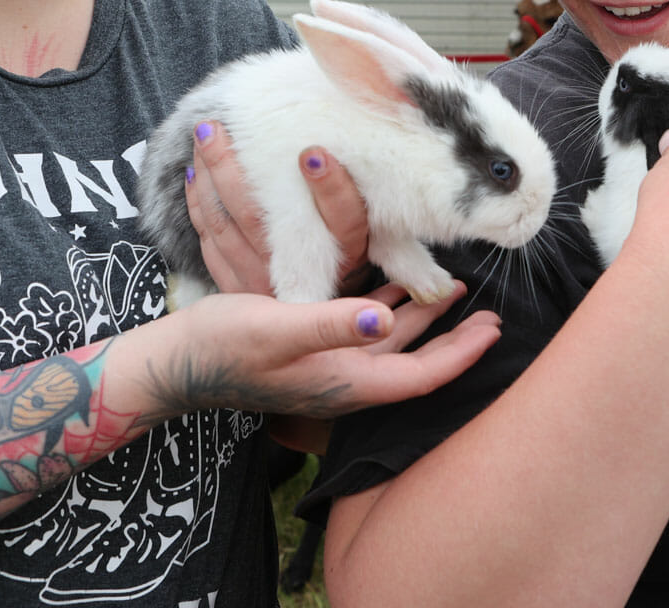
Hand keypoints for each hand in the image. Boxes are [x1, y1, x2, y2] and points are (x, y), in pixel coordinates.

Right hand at [145, 281, 501, 420]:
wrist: (173, 361)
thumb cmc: (223, 345)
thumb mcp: (279, 327)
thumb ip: (333, 324)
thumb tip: (387, 318)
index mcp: (345, 383)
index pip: (422, 377)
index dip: (461, 355)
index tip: (495, 330)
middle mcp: (343, 381)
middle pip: (414, 363)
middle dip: (452, 338)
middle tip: (488, 312)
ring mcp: (327, 367)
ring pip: (390, 345)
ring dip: (419, 318)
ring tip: (451, 289)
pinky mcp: (310, 350)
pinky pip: (363, 332)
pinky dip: (386, 310)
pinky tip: (390, 285)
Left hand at [186, 120, 371, 295]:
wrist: (320, 315)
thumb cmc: (346, 254)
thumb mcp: (368, 229)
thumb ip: (355, 195)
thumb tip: (334, 142)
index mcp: (346, 253)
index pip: (343, 218)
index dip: (331, 187)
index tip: (313, 152)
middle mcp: (300, 270)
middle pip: (257, 216)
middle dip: (229, 167)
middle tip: (212, 125)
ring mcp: (262, 282)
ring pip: (224, 226)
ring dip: (207, 178)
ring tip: (201, 136)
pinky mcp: (238, 288)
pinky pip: (210, 243)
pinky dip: (199, 206)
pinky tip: (194, 175)